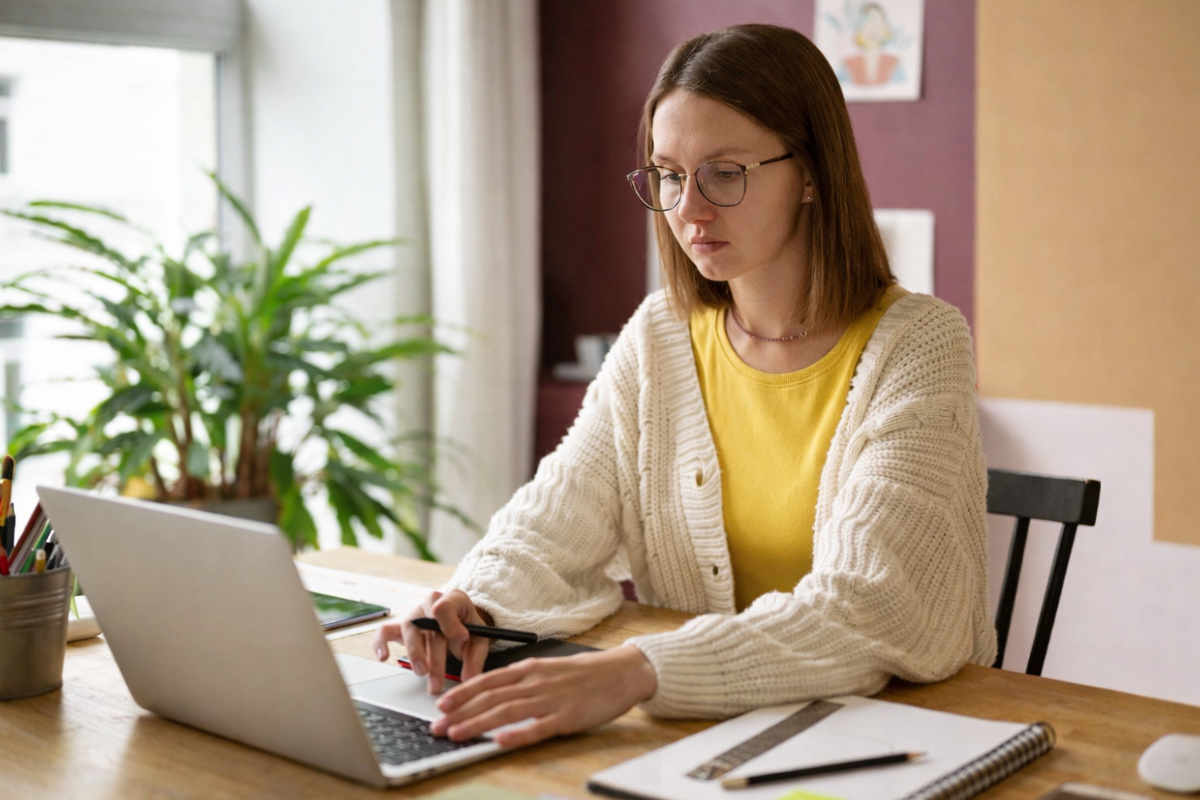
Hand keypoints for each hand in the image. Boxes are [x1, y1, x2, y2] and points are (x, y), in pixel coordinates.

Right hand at [372, 589, 493, 693]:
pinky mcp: (401, 627)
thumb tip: (470, 678)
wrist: (459, 624)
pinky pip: (384, 631)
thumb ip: (475, 658)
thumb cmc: (468, 630)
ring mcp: (414, 614)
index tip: (461, 639)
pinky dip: (380, 643)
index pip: (445, 606)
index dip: (451, 624)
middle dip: (433, 654)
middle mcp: (431, 603)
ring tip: (421, 673)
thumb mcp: (479, 640)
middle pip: (427, 623)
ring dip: (415, 652)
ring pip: (409, 628)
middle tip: (437, 678)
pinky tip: (384, 658)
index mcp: (454, 600)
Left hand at [429, 645, 657, 746]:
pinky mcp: (567, 717)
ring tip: (456, 734)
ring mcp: (551, 699)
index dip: (462, 693)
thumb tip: (493, 692)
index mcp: (530, 668)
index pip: (488, 681)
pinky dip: (517, 734)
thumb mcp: (548, 669)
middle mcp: (535, 681)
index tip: (441, 705)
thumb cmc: (583, 673)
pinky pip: (538, 727)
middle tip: (436, 727)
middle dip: (460, 713)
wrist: (621, 672)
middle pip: (491, 698)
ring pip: (507, 711)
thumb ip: (522, 680)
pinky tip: (500, 740)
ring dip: (478, 723)